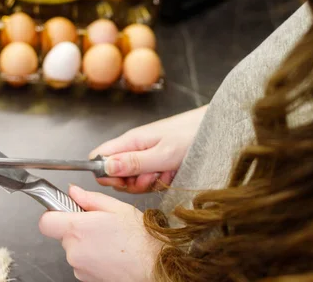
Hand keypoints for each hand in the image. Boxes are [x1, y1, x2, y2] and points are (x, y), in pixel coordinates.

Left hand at [39, 185, 160, 281]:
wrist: (154, 265)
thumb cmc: (140, 238)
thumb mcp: (116, 207)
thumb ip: (89, 199)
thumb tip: (73, 192)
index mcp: (78, 229)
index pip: (46, 221)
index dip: (54, 214)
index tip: (65, 211)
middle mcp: (74, 251)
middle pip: (63, 235)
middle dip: (76, 228)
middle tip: (98, 224)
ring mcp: (79, 267)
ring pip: (74, 249)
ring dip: (86, 243)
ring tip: (109, 239)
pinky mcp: (85, 278)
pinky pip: (82, 262)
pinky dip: (93, 256)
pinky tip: (111, 252)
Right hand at [89, 105, 207, 192]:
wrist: (214, 129)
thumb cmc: (190, 136)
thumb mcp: (162, 154)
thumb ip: (133, 163)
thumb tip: (104, 168)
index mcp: (129, 141)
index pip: (98, 157)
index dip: (104, 174)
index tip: (123, 180)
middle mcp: (134, 149)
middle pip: (117, 175)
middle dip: (133, 183)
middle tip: (152, 175)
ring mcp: (146, 157)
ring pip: (134, 180)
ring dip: (151, 182)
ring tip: (167, 170)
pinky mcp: (158, 164)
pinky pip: (151, 180)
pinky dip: (162, 180)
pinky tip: (173, 171)